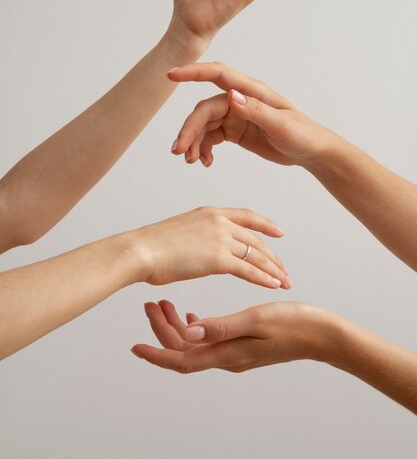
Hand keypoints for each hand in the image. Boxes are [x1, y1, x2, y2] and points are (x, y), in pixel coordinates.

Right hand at [128, 206, 290, 287]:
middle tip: (283, 269)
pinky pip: (249, 270)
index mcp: (210, 212)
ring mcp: (220, 239)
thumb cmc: (152, 245)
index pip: (247, 216)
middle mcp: (219, 222)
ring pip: (256, 255)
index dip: (266, 225)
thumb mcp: (180, 230)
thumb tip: (201, 247)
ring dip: (273, 270)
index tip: (279, 233)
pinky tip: (273, 285)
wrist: (141, 250)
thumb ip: (197, 236)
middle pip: (256, 239)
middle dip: (273, 256)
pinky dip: (264, 278)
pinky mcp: (218, 259)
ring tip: (284, 281)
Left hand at [131, 300, 333, 372]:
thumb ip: (221, 326)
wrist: (321, 333)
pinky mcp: (241, 343)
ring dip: (177, 325)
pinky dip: (196, 325)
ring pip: (195, 343)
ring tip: (165, 303)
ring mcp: (234, 351)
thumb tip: (188, 331)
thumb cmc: (293, 324)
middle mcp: (227, 356)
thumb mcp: (255, 320)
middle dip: (162, 330)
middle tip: (151, 305)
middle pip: (184, 349)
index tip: (135, 346)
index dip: (157, 354)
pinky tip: (192, 312)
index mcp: (227, 353)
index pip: (182, 360)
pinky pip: (210, 338)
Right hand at [169, 62, 338, 167]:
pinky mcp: (234, 131)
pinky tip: (205, 162)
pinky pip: (211, 137)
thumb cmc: (303, 134)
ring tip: (191, 161)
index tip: (171, 75)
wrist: (312, 152)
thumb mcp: (282, 125)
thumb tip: (230, 96)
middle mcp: (239, 100)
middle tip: (179, 152)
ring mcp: (236, 116)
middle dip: (189, 129)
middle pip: (204, 109)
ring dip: (193, 142)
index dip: (193, 72)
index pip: (218, 75)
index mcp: (251, 91)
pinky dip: (203, 149)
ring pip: (204, 125)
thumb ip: (256, 110)